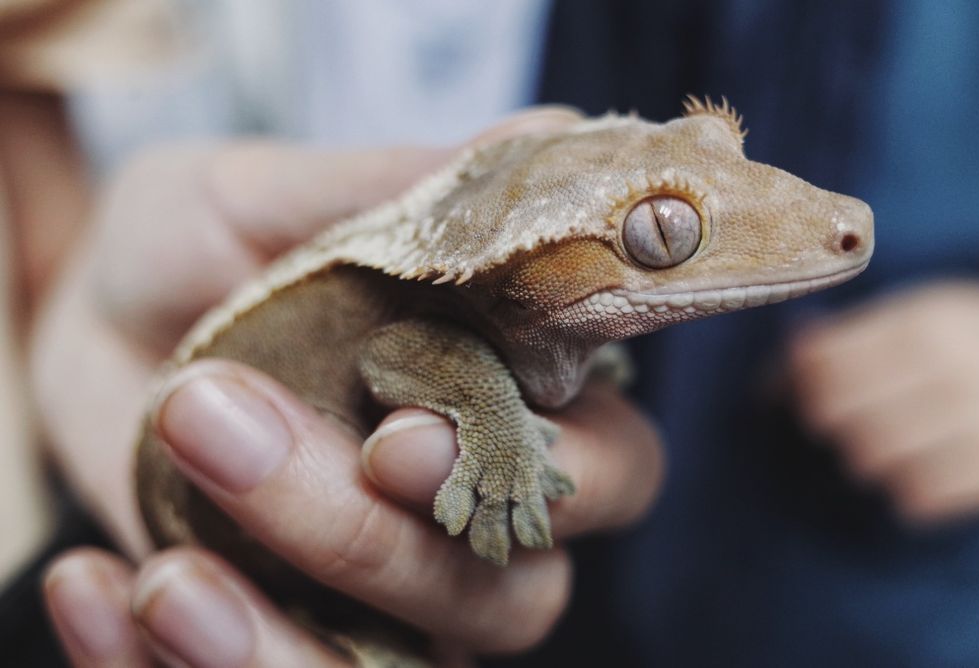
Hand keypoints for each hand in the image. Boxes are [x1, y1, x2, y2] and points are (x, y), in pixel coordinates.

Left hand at [31, 107, 664, 658]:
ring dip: (277, 638)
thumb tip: (547, 136)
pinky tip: (109, 588)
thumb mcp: (261, 199)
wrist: (89, 328)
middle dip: (382, 544)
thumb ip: (395, 189)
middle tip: (230, 433)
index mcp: (504, 401)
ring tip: (166, 563)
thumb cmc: (195, 253)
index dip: (542, 469)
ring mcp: (383, 597)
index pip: (606, 462)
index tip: (404, 432)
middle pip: (516, 593)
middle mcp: (465, 515)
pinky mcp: (290, 639)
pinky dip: (184, 666)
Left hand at [790, 282, 978, 521]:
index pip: (823, 359)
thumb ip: (857, 334)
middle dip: (824, 419)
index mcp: (924, 323)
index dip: (792, 379)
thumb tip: (783, 364)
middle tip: (839, 422)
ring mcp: (978, 421)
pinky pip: (916, 495)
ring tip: (884, 445)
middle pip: (835, 410)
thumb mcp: (930, 315)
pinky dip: (906, 489)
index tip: (788, 391)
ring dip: (863, 456)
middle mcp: (948, 368)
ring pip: (868, 456)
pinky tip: (919, 470)